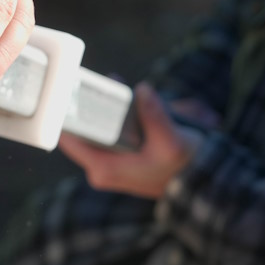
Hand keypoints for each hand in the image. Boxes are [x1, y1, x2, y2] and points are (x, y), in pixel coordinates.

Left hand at [59, 82, 204, 198]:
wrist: (199, 184)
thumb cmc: (183, 167)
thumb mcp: (171, 141)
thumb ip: (155, 115)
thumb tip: (142, 89)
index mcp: (104, 169)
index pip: (69, 139)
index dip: (65, 113)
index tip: (68, 89)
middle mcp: (101, 169)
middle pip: (82, 130)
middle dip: (90, 103)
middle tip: (97, 81)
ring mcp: (109, 164)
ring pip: (97, 127)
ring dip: (105, 106)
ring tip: (115, 84)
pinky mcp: (119, 158)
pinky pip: (109, 130)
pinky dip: (116, 114)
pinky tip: (126, 96)